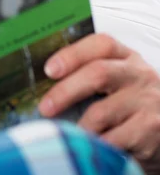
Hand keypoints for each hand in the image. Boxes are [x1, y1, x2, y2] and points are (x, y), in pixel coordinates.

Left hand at [39, 34, 159, 172]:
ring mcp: (148, 102)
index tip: (50, 69)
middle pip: (98, 73)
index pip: (101, 44)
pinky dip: (95, 145)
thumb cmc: (131, 107)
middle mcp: (139, 75)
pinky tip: (91, 146)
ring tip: (70, 134)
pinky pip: (112, 140)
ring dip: (79, 127)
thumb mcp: (116, 83)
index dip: (72, 54)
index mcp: (127, 58)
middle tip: (45, 107)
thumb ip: (88, 75)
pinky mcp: (151, 129)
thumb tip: (41, 84)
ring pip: (100, 113)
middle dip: (65, 91)